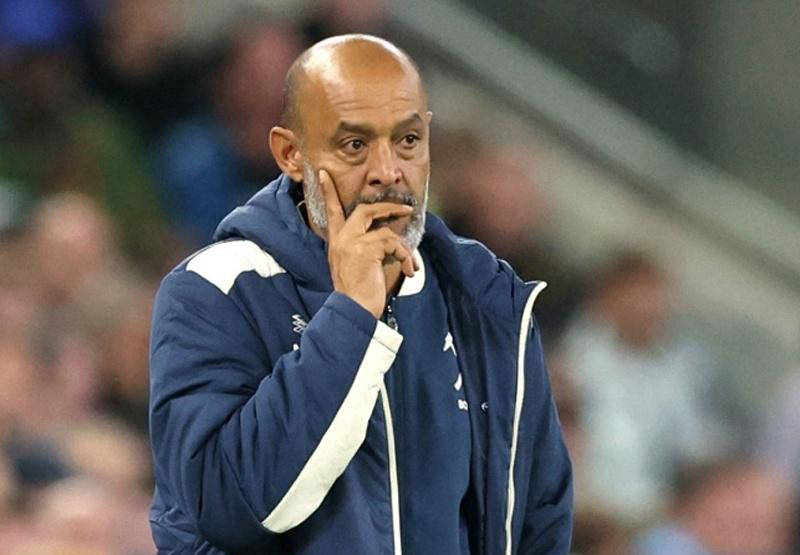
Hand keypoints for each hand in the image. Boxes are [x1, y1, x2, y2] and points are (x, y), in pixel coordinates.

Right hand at [319, 169, 417, 318]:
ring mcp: (352, 243)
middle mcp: (341, 240)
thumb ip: (364, 248)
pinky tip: (409, 271)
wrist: (353, 312)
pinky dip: (405, 256)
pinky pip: (392, 242)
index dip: (328, 192)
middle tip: (406, 209)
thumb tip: (387, 238)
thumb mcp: (356, 266)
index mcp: (337, 242)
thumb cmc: (359, 294)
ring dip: (403, 245)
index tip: (323, 174)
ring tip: (410, 262)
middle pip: (363, 210)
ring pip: (384, 229)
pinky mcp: (365, 249)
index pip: (331, 211)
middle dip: (387, 207)